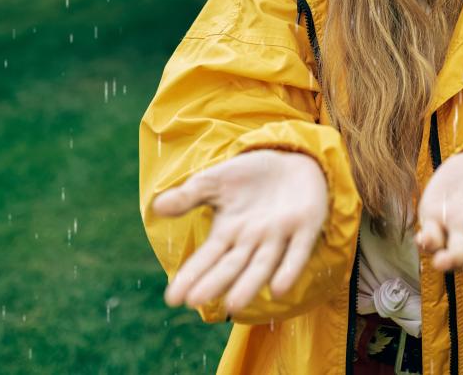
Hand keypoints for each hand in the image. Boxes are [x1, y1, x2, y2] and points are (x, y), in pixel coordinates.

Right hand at [152, 148, 327, 313]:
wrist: (292, 158)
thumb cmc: (250, 175)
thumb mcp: (215, 180)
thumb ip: (189, 195)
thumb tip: (156, 207)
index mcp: (229, 231)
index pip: (207, 257)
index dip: (191, 276)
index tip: (173, 298)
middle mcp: (252, 239)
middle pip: (232, 265)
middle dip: (215, 282)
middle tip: (195, 300)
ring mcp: (279, 235)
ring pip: (263, 264)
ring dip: (249, 284)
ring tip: (233, 305)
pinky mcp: (306, 226)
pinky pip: (298, 251)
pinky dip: (290, 269)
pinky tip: (279, 288)